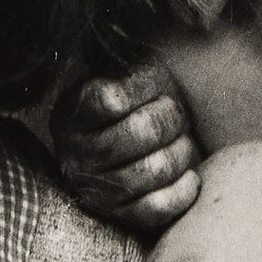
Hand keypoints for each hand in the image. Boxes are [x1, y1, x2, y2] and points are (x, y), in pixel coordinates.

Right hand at [53, 60, 200, 233]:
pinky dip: (184, 189)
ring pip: (155, 169)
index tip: (154, 88)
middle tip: (176, 116)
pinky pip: (158, 207)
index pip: (112, 99)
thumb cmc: (135, 102)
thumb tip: (148, 45)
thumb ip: (129, 62)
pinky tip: (189, 175)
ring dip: (183, 152)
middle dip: (173, 118)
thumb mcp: (125, 71)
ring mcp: (95, 189)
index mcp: (72, 114)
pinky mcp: (119, 216)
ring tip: (182, 142)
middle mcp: (75, 154)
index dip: (145, 88)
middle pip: (142, 131)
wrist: (127, 142)